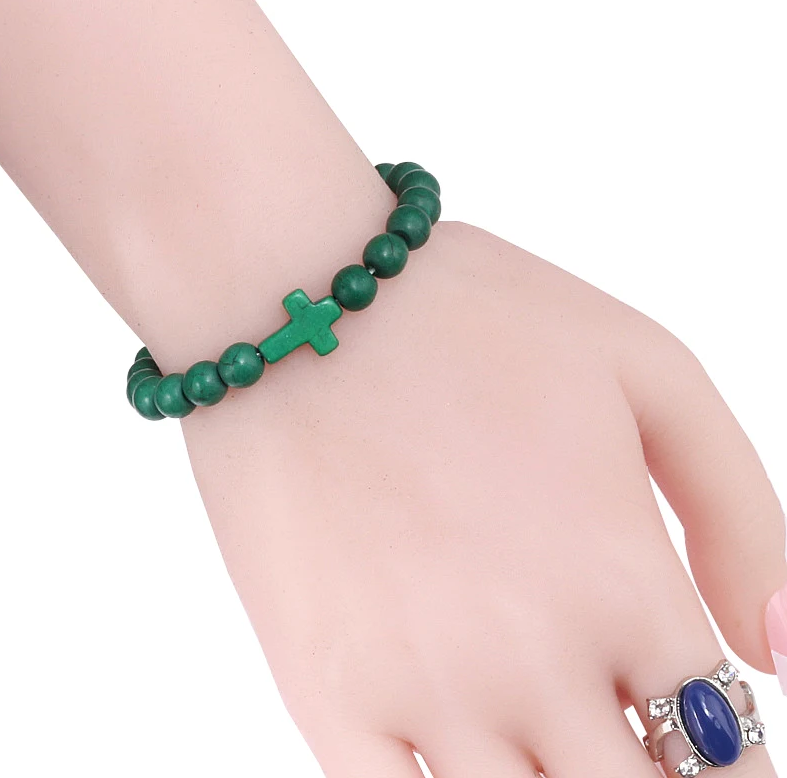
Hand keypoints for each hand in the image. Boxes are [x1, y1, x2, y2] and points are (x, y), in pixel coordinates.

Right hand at [178, 220, 785, 776]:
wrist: (299, 307)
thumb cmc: (472, 318)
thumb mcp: (648, 370)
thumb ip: (743, 516)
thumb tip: (775, 651)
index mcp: (622, 583)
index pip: (724, 754)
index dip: (729, 769)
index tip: (698, 743)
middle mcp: (530, 659)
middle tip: (629, 748)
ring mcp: (419, 689)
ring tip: (550, 750)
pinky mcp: (323, 693)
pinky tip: (465, 765)